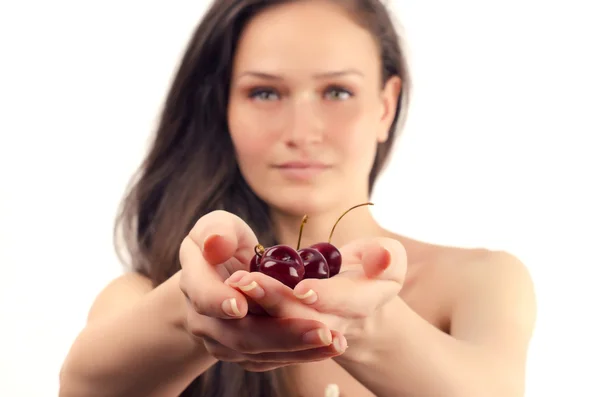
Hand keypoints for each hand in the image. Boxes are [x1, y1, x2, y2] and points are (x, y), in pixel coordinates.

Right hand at [178, 210, 346, 371]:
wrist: (220, 275)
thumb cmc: (225, 242)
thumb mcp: (220, 226)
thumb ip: (217, 230)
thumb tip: (215, 243)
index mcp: (194, 282)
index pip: (204, 298)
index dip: (219, 302)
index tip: (241, 305)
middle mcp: (203, 319)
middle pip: (239, 335)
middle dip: (281, 335)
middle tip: (320, 331)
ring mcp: (222, 341)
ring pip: (257, 353)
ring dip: (298, 350)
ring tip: (335, 342)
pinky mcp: (242, 353)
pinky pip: (270, 359)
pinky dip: (301, 354)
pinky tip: (328, 348)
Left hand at [226, 237, 406, 337]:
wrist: (357, 304)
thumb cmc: (375, 269)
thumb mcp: (389, 258)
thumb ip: (384, 256)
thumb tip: (382, 258)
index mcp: (368, 302)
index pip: (348, 304)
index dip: (327, 297)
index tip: (302, 288)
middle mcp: (340, 326)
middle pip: (306, 320)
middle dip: (276, 300)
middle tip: (246, 279)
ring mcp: (313, 334)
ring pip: (282, 329)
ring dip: (257, 308)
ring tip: (236, 282)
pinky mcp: (290, 337)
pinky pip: (268, 334)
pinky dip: (249, 316)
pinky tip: (231, 293)